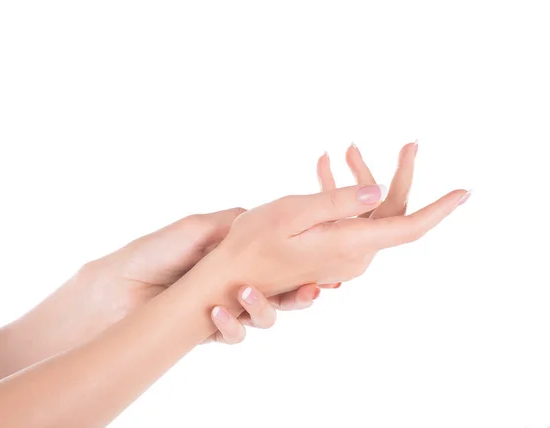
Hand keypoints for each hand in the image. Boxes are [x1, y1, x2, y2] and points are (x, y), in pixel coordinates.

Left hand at [76, 207, 320, 328]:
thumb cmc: (155, 252)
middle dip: (299, 293)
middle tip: (310, 290)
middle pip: (281, 291)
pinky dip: (233, 327)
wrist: (117, 289)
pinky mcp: (212, 331)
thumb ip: (234, 223)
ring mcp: (227, 307)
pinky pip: (235, 335)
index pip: (280, 259)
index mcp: (237, 255)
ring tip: (250, 296)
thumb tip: (268, 217)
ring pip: (264, 317)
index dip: (303, 263)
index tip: (322, 265)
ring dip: (267, 309)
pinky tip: (219, 314)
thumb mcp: (197, 227)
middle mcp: (237, 281)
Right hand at [210, 153, 467, 296]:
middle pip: (392, 213)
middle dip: (399, 176)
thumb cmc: (253, 243)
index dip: (440, 210)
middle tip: (409, 144)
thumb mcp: (291, 212)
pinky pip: (350, 221)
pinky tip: (323, 169)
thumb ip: (337, 202)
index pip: (409, 227)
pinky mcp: (331, 255)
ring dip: (362, 180)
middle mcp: (353, 255)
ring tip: (344, 150)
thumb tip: (378, 191)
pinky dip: (343, 194)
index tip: (465, 192)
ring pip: (370, 214)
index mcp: (349, 243)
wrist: (231, 279)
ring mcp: (343, 258)